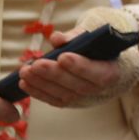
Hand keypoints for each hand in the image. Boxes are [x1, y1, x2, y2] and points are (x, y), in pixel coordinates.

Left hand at [17, 7, 138, 108]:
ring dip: (41, 84)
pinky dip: (38, 92)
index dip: (80, 66)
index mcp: (113, 71)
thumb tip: (56, 38)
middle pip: (76, 85)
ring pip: (63, 95)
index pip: (98, 73)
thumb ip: (75, 36)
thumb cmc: (100, 48)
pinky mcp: (71, 102)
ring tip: (25, 72)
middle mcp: (100, 90)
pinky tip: (25, 83)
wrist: (109, 65)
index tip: (63, 56)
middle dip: (54, 74)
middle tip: (36, 64)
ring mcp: (85, 99)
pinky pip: (54, 100)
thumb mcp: (93, 37)